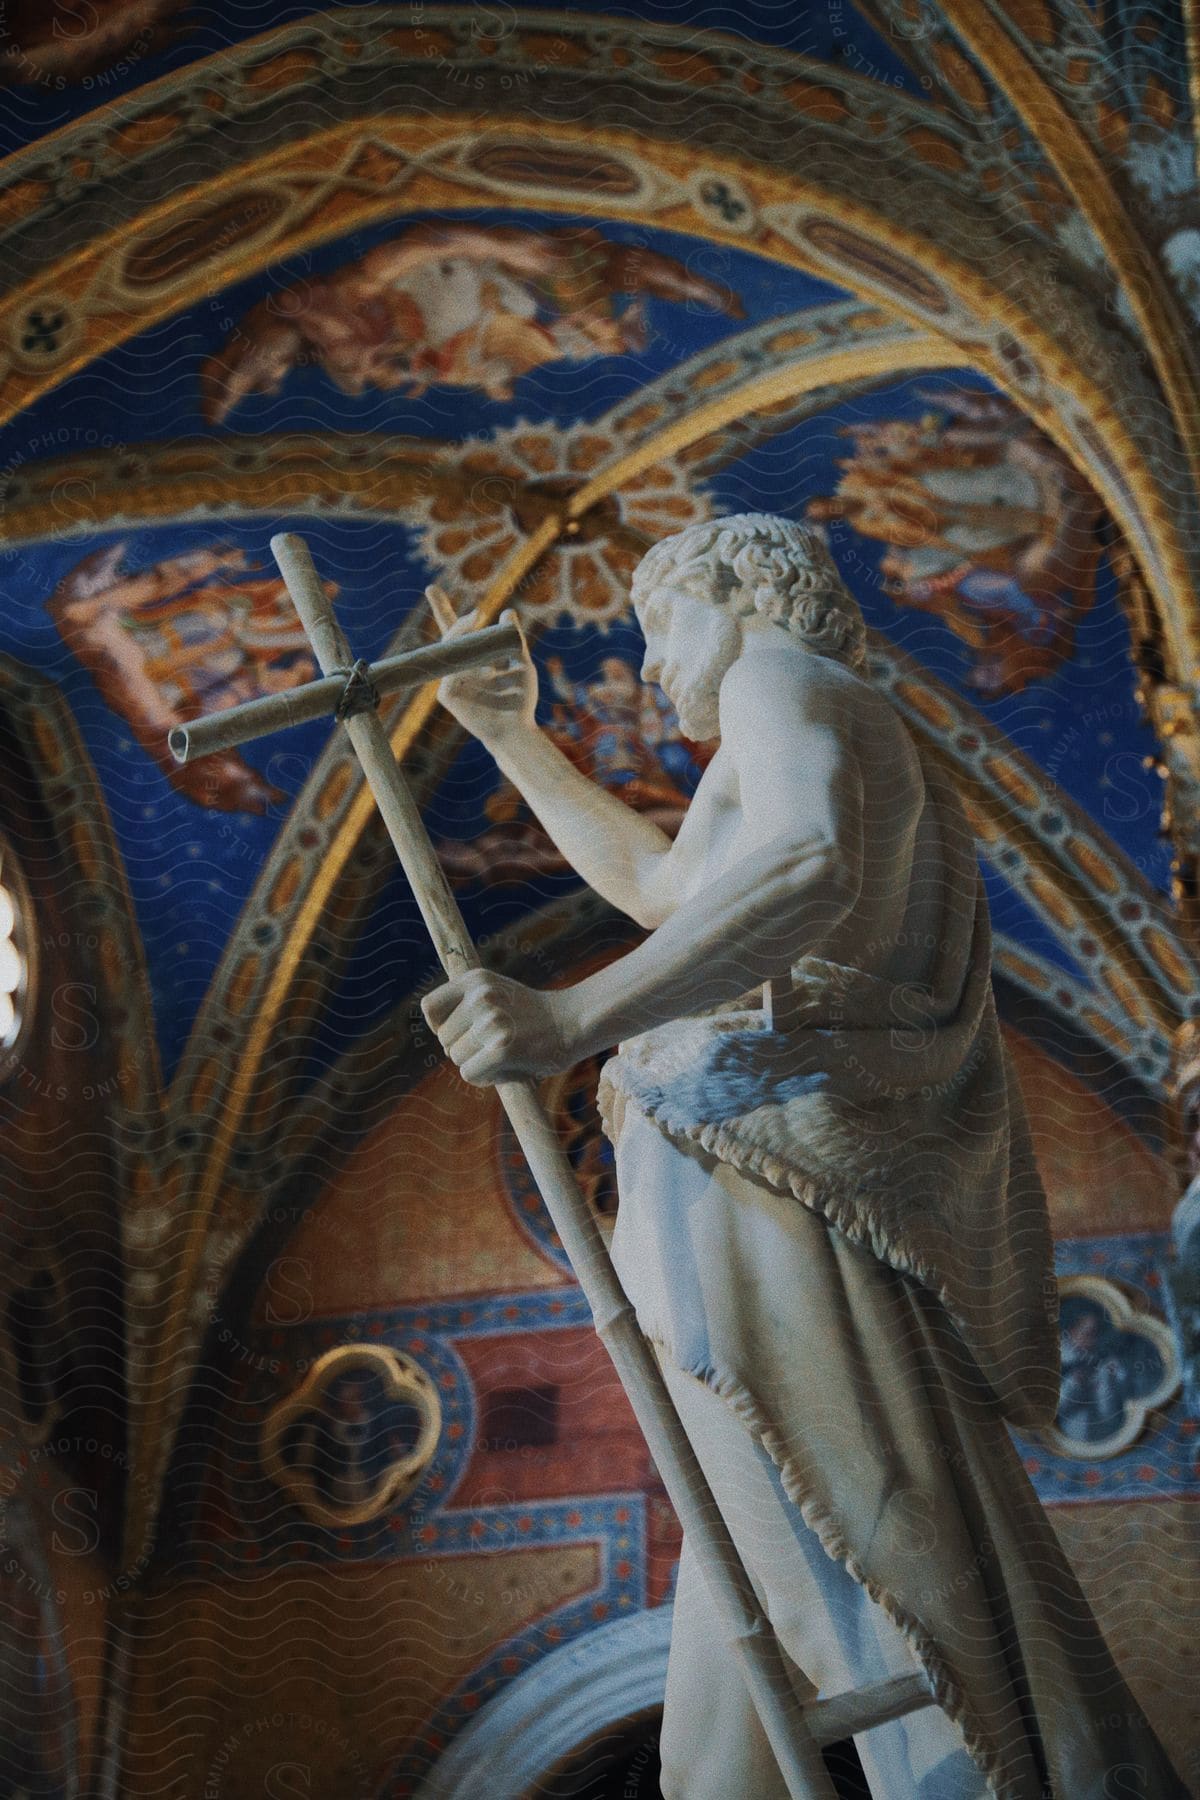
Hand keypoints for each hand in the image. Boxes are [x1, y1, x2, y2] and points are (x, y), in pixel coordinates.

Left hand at [420, 969, 573, 1084]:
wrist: (573, 1022)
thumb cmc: (531, 1015)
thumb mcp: (496, 993)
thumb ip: (465, 1004)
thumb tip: (436, 1030)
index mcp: (475, 980)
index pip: (430, 1008)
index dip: (440, 1026)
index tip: (460, 1033)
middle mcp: (481, 996)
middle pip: (443, 1039)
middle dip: (463, 1048)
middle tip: (493, 1045)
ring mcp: (492, 1021)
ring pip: (457, 1058)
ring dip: (476, 1063)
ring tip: (504, 1054)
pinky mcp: (502, 1049)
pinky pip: (470, 1073)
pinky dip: (484, 1078)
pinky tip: (505, 1068)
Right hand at [427, 592, 537, 748]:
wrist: (516, 729)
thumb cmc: (520, 699)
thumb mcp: (520, 663)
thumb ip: (513, 639)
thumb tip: (508, 612)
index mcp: (475, 657)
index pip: (458, 630)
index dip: (444, 610)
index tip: (431, 588)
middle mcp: (459, 666)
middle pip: (447, 635)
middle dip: (441, 612)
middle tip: (440, 594)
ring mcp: (451, 680)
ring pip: (449, 649)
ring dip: (459, 633)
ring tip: (475, 619)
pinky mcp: (447, 695)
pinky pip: (448, 671)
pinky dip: (458, 662)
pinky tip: (476, 658)